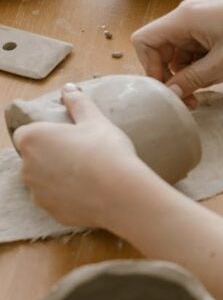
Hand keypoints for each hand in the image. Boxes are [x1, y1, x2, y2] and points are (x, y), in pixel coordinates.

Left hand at [14, 85, 157, 229]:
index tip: (67, 136)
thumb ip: (78, 103)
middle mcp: (26, 167)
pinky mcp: (50, 211)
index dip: (46, 134)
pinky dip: (68, 195)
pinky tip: (90, 191)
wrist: (120, 193)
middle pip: (34, 157)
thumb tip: (68, 88)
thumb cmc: (106, 150)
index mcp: (33, 139)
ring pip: (43, 180)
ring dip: (57, 176)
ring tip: (88, 173)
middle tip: (81, 152)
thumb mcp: (96, 120)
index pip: (26, 133)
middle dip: (51, 155)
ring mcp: (37, 192)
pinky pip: (56, 199)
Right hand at [132, 0, 222, 105]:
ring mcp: (199, 21)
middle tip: (194, 98)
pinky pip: (196, 50)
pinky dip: (205, 64)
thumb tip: (170, 93)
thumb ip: (194, 78)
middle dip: (176, 76)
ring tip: (219, 80)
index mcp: (183, 19)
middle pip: (162, 50)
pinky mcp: (212, 27)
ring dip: (194, 72)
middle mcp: (186, 16)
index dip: (150, 67)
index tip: (170, 87)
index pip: (144, 41)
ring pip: (181, 54)